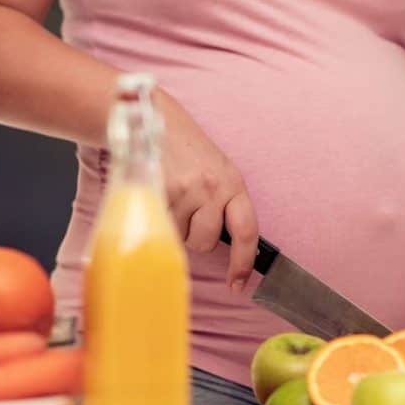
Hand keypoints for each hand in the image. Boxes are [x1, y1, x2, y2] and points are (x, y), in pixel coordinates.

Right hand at [157, 92, 257, 290]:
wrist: (156, 121)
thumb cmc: (189, 152)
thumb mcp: (218, 173)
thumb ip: (225, 205)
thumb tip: (229, 247)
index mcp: (234, 184)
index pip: (247, 231)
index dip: (243, 262)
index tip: (238, 283)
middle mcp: (213, 188)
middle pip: (207, 241)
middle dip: (197, 236)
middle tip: (189, 210)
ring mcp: (186, 190)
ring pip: (181, 237)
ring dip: (175, 226)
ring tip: (172, 197)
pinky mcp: (160, 191)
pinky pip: (160, 225)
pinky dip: (158, 217)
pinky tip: (159, 194)